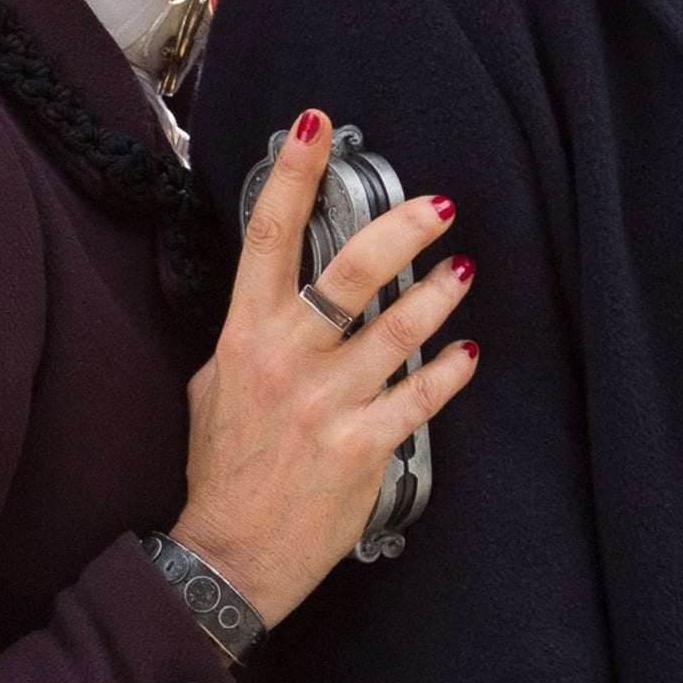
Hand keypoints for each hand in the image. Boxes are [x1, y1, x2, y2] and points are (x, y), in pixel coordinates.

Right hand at [170, 108, 479, 627]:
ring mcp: (326, 402)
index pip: (267, 238)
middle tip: (437, 204)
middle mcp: (286, 360)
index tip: (315, 126)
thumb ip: (249, 333)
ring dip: (440, 294)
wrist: (227, 556)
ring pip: (398, 327)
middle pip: (348, 270)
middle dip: (399, 227)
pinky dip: (451, 370)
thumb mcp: (215, 387)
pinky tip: (467, 354)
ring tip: (463, 271)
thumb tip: (274, 288)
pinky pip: (422, 394)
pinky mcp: (362, 444)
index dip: (292, 176)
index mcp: (244, 336)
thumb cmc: (224, 469)